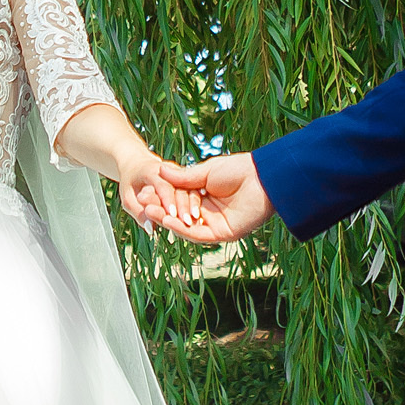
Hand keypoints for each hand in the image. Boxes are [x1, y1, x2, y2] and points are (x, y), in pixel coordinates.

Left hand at [114, 144, 203, 235]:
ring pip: (189, 188)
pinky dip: (197, 201)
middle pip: (179, 187)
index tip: (172, 216)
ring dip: (193, 205)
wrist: (137, 164)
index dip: (167, 200)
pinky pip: (193, 189)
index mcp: (150, 171)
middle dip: (183, 206)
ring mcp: (178, 172)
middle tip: (187, 223)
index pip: (162, 185)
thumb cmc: (130, 183)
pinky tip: (200, 214)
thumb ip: (138, 213)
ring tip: (195, 220)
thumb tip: (151, 229)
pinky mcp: (185, 177)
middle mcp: (167, 169)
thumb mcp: (127, 198)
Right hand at [147, 149, 273, 246]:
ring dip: (167, 219)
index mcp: (206, 196)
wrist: (262, 177)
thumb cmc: (239, 170)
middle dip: (161, 209)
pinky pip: (198, 234)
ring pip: (186, 226)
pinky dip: (182, 228)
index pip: (178, 200)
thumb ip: (183, 177)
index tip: (145, 192)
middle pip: (180, 214)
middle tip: (142, 203)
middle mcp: (209, 212)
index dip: (163, 197)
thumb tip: (160, 170)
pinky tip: (167, 220)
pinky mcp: (223, 234)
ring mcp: (216, 224)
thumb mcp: (205, 172)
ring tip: (149, 210)